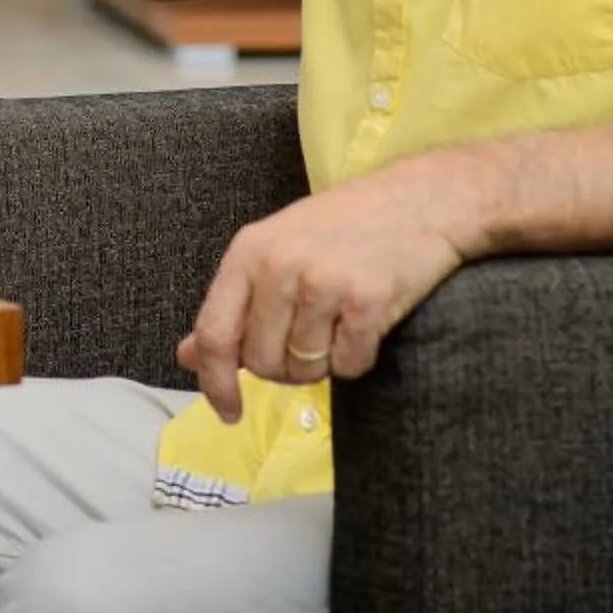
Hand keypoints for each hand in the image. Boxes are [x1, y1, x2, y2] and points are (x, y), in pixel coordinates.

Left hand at [174, 156, 486, 420]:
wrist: (424, 200)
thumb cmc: (347, 226)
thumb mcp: (276, 249)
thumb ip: (233, 305)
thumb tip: (189, 354)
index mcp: (248, 252)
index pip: (214, 333)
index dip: (215, 382)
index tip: (228, 412)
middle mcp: (279, 266)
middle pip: (262, 363)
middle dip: (285, 368)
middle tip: (311, 339)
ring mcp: (323, 282)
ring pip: (305, 369)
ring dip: (323, 362)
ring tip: (340, 320)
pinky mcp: (367, 300)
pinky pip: (349, 366)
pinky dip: (358, 357)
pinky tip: (366, 321)